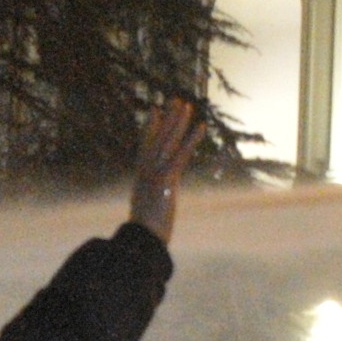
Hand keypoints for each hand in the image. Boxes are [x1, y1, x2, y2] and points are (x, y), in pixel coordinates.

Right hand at [129, 97, 208, 242]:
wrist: (143, 240)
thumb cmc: (144, 232)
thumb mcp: (144, 211)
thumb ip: (147, 199)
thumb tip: (148, 201)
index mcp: (141, 177)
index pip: (145, 146)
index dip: (150, 128)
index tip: (155, 111)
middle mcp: (146, 171)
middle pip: (158, 139)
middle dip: (168, 119)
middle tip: (176, 100)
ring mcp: (155, 174)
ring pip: (167, 142)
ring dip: (178, 122)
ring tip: (186, 105)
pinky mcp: (166, 180)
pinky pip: (181, 155)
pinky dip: (191, 140)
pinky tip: (200, 126)